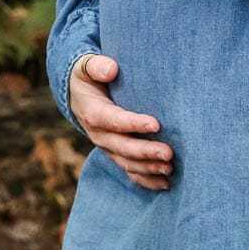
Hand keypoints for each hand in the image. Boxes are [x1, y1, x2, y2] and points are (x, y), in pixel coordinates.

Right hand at [69, 53, 173, 190]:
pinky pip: (130, 171)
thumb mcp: (87, 66)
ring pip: (127, 163)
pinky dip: (146, 180)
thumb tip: (112, 69)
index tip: (156, 124)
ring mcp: (108, 147)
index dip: (133, 124)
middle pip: (122, 147)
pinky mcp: (116, 153)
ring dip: (148, 168)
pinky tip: (165, 184)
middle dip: (146, 152)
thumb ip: (98, 65)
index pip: (113, 120)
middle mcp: (99, 135)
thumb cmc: (88, 76)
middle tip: (169, 153)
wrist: (78, 94)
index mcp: (93, 112)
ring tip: (170, 168)